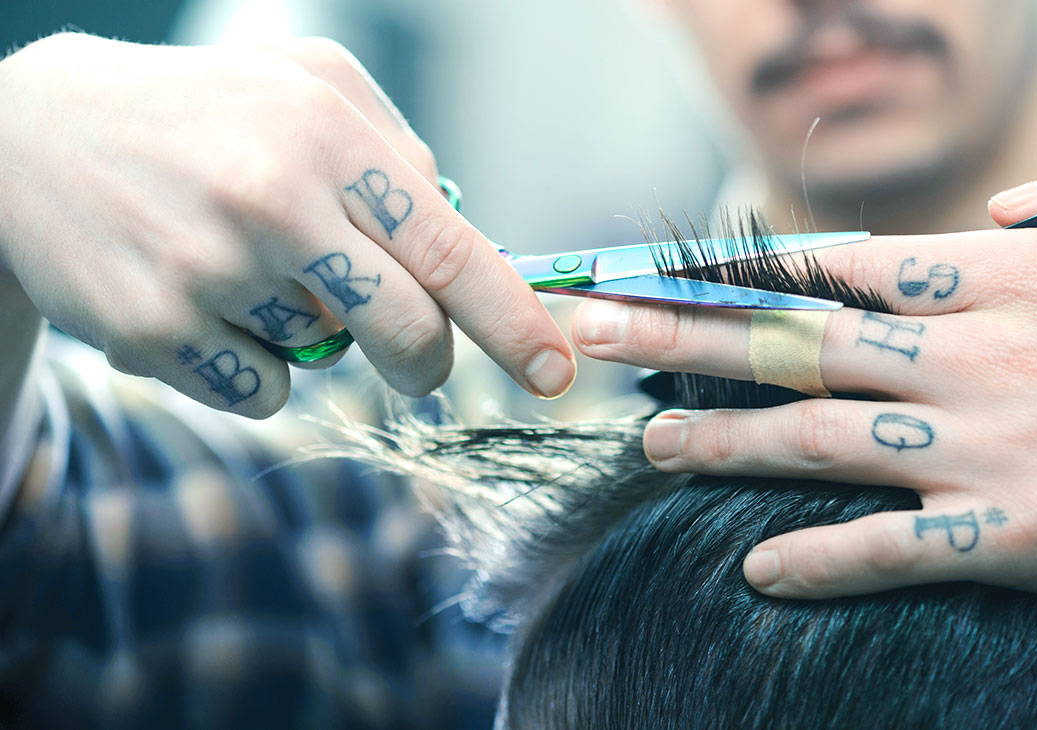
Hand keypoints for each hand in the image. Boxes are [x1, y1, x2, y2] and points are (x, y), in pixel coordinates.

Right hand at [0, 34, 574, 417]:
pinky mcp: (150, 332)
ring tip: (241, 266)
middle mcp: (269, 200)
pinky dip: (253, 367)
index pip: (451, 250)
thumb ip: (399, 150)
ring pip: (325, 363)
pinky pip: (260, 395)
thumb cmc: (198, 111)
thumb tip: (465, 232)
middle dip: (427, 361)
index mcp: (323, 134)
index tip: (556, 372)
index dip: (514, 322)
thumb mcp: (306, 84)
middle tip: (414, 357)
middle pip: (409, 334)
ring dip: (311, 334)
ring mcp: (206, 271)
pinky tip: (201, 301)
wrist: (26, 139)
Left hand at [573, 143, 1036, 606]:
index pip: (838, 267)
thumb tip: (1003, 200)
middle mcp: (976, 355)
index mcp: (1004, 274)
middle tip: (598, 339)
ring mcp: (990, 447)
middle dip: (683, 340)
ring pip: (820, 438)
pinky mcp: (1019, 533)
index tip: (665, 272)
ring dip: (723, 445)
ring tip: (650, 450)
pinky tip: (759, 569)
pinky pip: (893, 550)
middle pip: (796, 343)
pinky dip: (820, 560)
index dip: (741, 271)